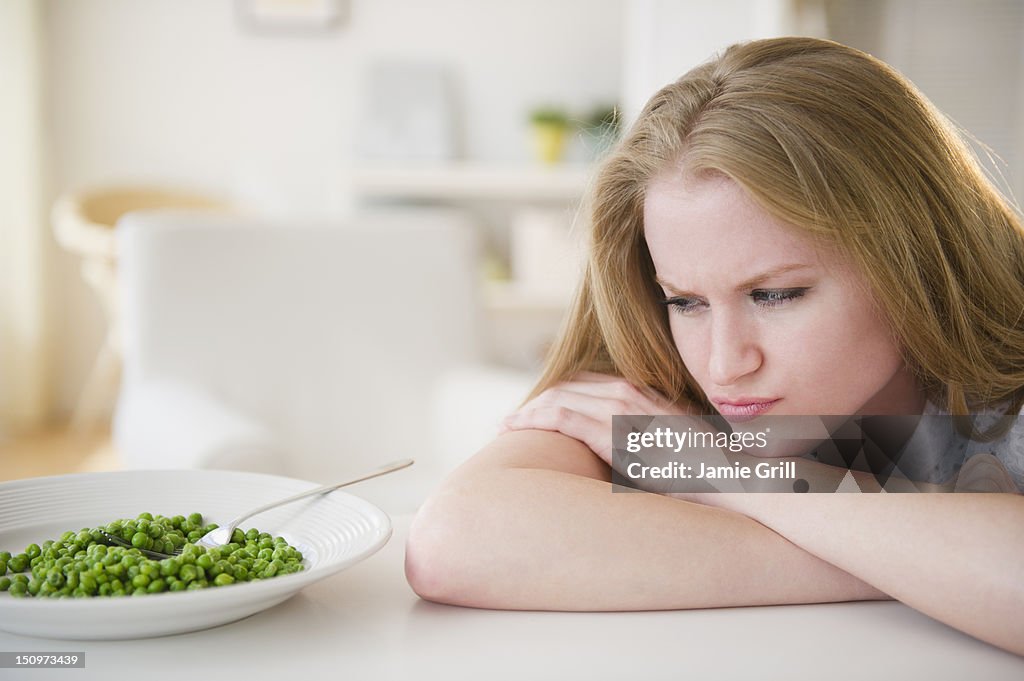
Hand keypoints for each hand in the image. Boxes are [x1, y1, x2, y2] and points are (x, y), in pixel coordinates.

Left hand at [499, 372, 693, 465]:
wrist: (729, 480)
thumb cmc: (706, 474)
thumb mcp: (674, 448)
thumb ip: (647, 442)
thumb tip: (628, 457)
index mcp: (644, 395)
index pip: (588, 384)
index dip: (558, 396)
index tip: (537, 412)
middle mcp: (630, 395)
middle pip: (568, 388)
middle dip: (537, 402)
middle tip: (513, 420)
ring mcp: (622, 410)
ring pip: (558, 399)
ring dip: (528, 411)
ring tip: (507, 426)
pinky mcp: (614, 432)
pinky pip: (562, 417)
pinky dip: (533, 420)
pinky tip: (516, 429)